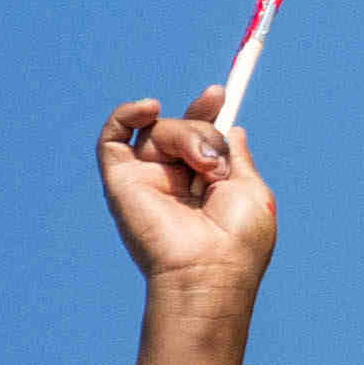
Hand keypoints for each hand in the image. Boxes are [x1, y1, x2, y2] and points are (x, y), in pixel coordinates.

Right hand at [96, 92, 272, 305]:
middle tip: (217, 159)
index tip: (219, 94)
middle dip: (203, 127)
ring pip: (159, 130)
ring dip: (188, 137)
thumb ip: (237, 158)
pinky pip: (112, 138)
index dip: (206, 112)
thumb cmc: (239, 239)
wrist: (208, 270)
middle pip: (181, 128)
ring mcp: (146, 180)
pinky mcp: (121, 181)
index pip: (198, 137)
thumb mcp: (251, 190)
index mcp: (204, 183)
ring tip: (205, 169)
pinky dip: (125, 115)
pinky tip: (148, 108)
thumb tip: (235, 129)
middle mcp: (172, 180)